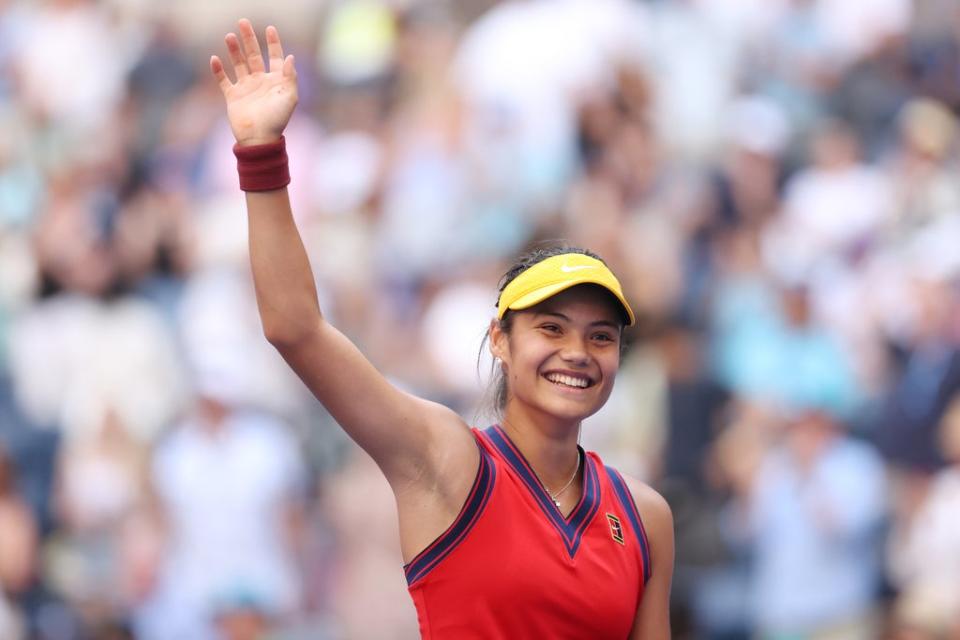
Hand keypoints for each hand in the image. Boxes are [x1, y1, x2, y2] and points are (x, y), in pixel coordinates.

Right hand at [210, 19, 297, 145]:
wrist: (260, 139)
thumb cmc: (277, 120)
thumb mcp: (290, 98)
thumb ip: (290, 77)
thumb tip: (290, 57)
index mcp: (275, 81)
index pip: (274, 57)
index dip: (273, 42)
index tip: (270, 28)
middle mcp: (260, 82)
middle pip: (254, 55)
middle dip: (249, 39)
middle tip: (243, 22)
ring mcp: (246, 88)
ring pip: (238, 64)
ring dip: (234, 50)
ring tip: (229, 36)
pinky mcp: (233, 97)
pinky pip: (224, 81)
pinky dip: (218, 70)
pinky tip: (215, 58)